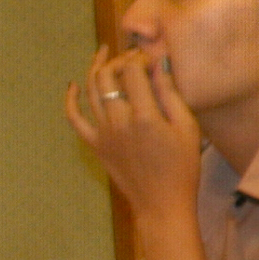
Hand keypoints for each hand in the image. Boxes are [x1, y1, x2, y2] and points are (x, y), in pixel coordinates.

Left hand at [64, 47, 205, 222]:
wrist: (162, 204)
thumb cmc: (182, 167)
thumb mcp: (188, 128)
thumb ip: (171, 95)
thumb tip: (159, 66)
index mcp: (145, 116)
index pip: (132, 72)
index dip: (140, 59)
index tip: (152, 60)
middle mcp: (118, 121)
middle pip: (107, 76)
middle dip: (119, 60)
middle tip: (133, 58)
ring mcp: (102, 133)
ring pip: (90, 90)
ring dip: (97, 69)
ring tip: (106, 55)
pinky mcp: (94, 144)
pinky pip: (75, 118)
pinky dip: (70, 99)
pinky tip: (73, 85)